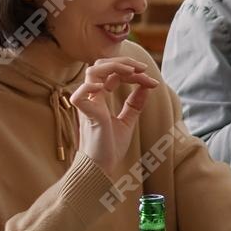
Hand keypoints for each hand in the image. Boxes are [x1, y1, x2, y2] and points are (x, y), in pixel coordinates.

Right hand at [70, 58, 158, 183]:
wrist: (102, 167)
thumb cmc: (110, 147)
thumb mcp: (127, 121)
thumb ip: (135, 105)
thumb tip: (147, 87)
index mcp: (100, 98)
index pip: (113, 74)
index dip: (132, 73)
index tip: (151, 81)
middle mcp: (93, 98)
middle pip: (100, 66)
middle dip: (122, 63)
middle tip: (142, 68)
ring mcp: (88, 105)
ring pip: (92, 73)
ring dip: (113, 67)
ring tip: (132, 72)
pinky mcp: (85, 115)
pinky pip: (79, 95)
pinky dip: (90, 87)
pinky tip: (107, 87)